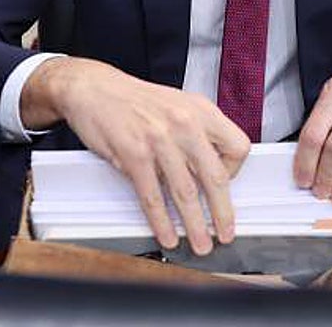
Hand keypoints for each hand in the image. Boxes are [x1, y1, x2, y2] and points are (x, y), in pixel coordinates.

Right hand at [21, 57, 250, 254]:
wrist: (95, 88)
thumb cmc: (135, 99)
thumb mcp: (178, 104)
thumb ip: (198, 132)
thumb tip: (212, 168)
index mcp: (200, 109)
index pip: (237, 146)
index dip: (235, 171)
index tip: (227, 185)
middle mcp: (184, 123)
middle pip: (215, 176)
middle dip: (222, 212)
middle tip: (225, 233)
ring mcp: (159, 139)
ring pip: (185, 192)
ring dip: (195, 225)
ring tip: (200, 243)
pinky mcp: (133, 154)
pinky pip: (153, 196)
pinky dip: (162, 221)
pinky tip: (167, 234)